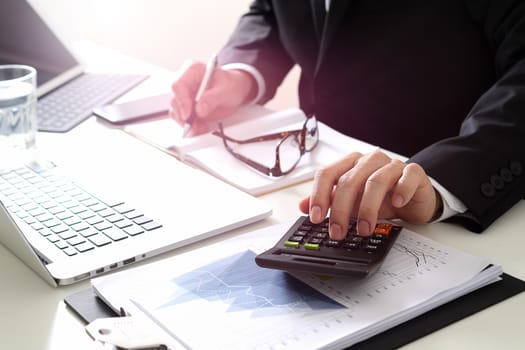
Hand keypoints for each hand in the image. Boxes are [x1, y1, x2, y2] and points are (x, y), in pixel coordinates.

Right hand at [169, 61, 255, 135]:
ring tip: (201, 127)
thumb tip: (199, 110)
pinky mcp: (188, 107)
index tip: (188, 115)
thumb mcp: (226, 89)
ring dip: (187, 123)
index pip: (180, 86)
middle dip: (184, 117)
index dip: (182, 102)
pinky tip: (200, 127)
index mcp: (193, 71)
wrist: (236, 90)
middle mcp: (186, 82)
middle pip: (176, 100)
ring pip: (177, 111)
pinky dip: (191, 125)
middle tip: (194, 126)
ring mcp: (186, 95)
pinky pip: (183, 118)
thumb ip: (212, 98)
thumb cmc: (231, 84)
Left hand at [298, 150, 440, 238]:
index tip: (316, 218)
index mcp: (350, 164)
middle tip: (337, 232)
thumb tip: (303, 206)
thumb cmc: (380, 198)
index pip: (327, 174)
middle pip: (349, 180)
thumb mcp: (351, 202)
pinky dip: (401, 190)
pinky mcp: (413, 172)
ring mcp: (392, 165)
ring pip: (376, 181)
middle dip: (341, 210)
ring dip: (368, 208)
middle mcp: (369, 161)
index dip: (319, 195)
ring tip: (364, 229)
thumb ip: (328, 201)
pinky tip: (397, 203)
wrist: (413, 198)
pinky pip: (407, 176)